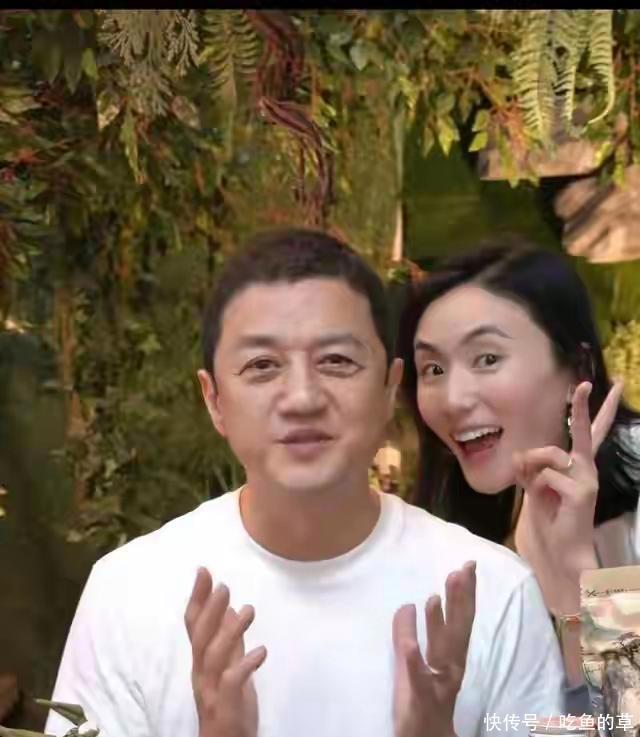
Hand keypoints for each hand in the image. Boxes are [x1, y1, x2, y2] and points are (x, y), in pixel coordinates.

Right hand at [185, 568, 266, 736]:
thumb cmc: (228, 702)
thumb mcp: (230, 665)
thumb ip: (231, 639)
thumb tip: (233, 608)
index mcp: (201, 660)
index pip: (194, 623)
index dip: (197, 597)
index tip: (203, 570)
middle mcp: (201, 672)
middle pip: (200, 637)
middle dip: (210, 610)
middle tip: (224, 585)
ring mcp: (211, 689)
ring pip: (214, 656)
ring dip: (230, 631)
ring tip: (249, 610)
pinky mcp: (226, 705)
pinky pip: (232, 683)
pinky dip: (246, 665)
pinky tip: (262, 651)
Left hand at [392, 561, 475, 736]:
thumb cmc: (420, 702)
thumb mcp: (410, 663)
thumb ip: (409, 634)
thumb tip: (407, 604)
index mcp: (451, 660)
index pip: (460, 623)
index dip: (464, 596)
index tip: (467, 568)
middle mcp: (450, 670)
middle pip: (458, 631)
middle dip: (460, 600)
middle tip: (463, 569)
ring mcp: (436, 685)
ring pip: (440, 651)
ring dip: (439, 624)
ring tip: (433, 596)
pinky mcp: (418, 699)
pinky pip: (417, 678)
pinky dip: (415, 659)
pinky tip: (411, 644)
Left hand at [514, 380, 622, 613]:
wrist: (558, 550)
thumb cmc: (547, 517)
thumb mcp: (533, 485)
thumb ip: (529, 465)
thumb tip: (521, 455)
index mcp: (577, 465)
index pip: (590, 433)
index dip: (596, 409)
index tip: (612, 385)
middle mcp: (587, 468)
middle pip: (583, 431)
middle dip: (581, 407)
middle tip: (583, 384)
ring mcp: (587, 479)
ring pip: (547, 454)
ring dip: (531, 468)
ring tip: (536, 490)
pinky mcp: (581, 491)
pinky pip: (544, 475)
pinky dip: (534, 487)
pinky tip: (546, 503)